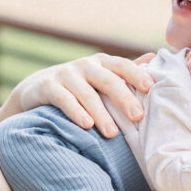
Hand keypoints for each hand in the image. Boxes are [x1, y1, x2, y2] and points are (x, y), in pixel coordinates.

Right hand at [0, 54, 154, 137]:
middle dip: (123, 98)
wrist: (35, 89)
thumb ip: (124, 71)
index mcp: (101, 63)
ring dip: (100, 113)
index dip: (137, 74)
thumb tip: (155, 56)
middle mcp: (84, 65)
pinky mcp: (47, 86)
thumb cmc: (78, 86)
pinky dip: (76, 112)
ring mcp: (65, 75)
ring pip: (86, 93)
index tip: (151, 87)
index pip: (122, 65)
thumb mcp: (100, 76)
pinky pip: (64, 99)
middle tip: (137, 116)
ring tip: (112, 133)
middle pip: (107, 80)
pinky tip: (86, 125)